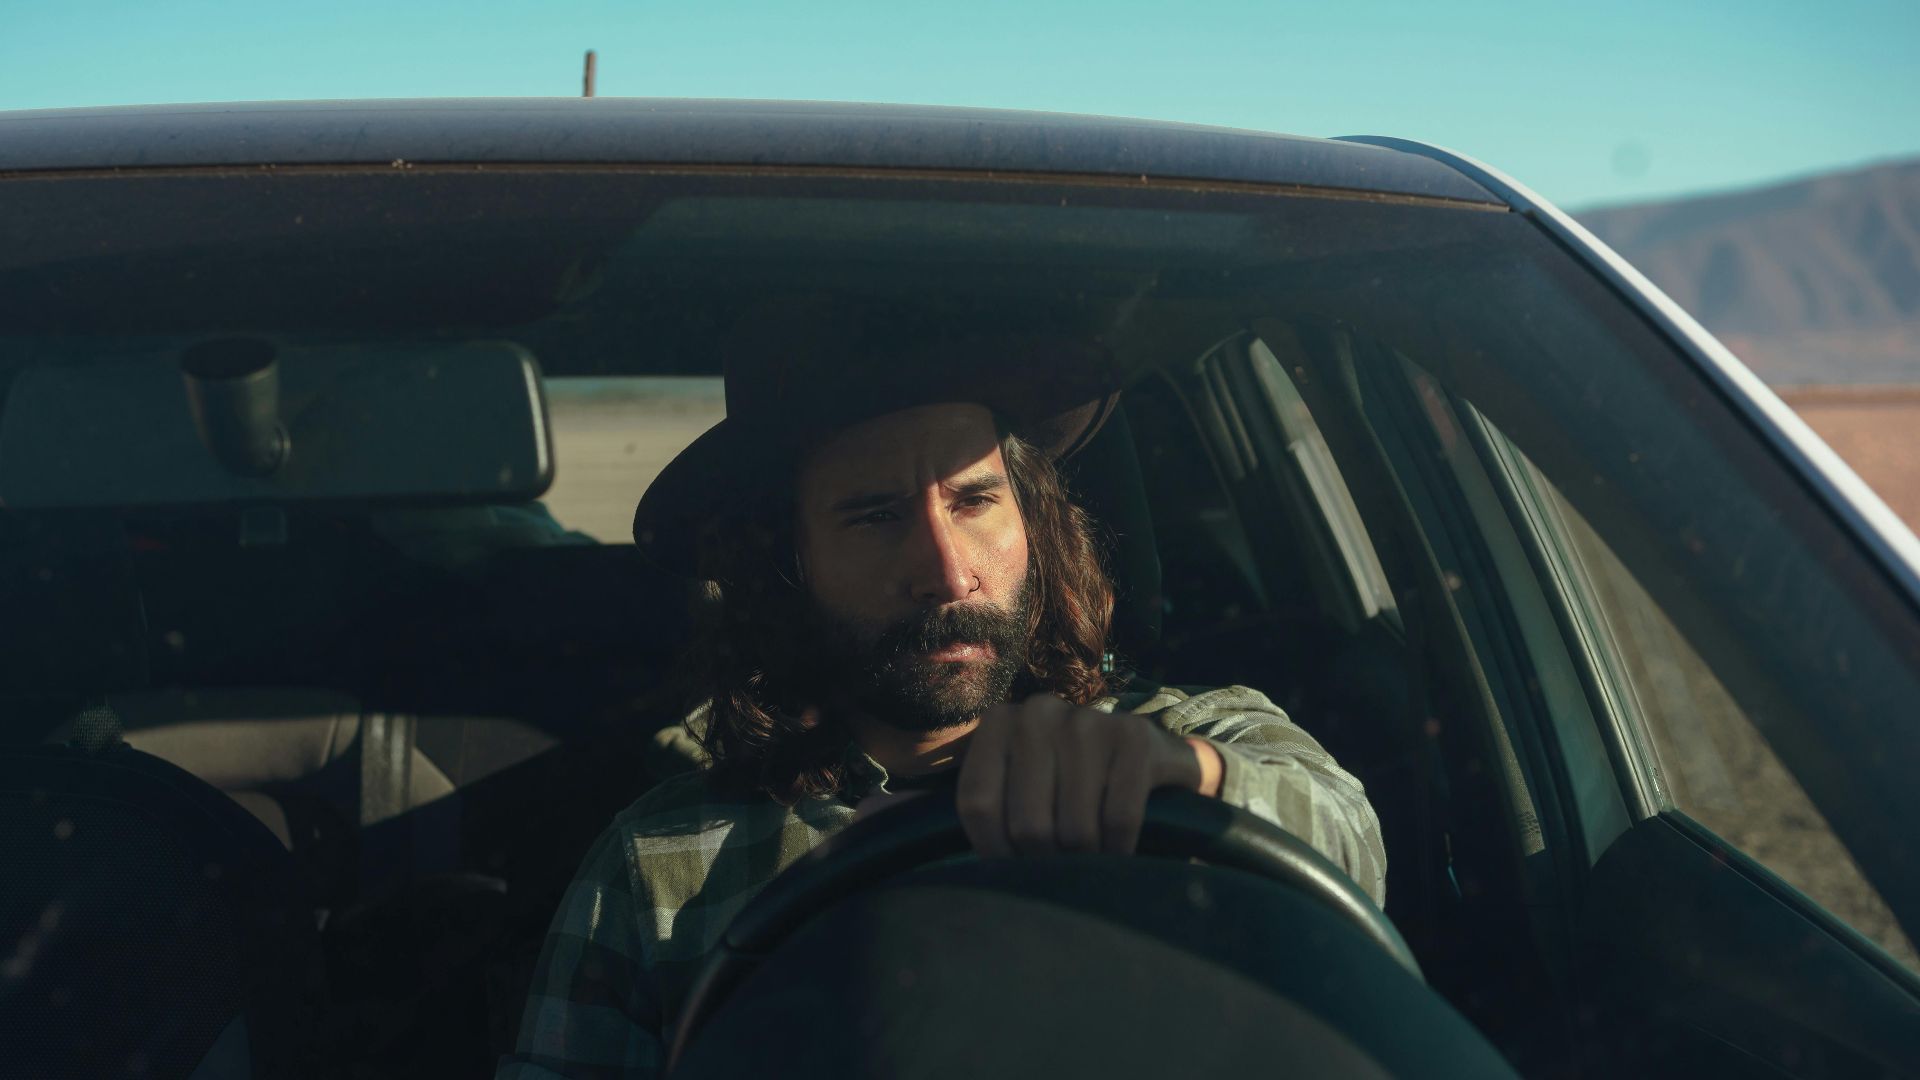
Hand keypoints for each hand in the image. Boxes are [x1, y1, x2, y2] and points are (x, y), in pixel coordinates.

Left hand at [956, 694, 1224, 856]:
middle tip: (1062, 865)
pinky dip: (1120, 849)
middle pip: (1027, 824)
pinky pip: (1119, 819)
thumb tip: (907, 835)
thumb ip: (977, 812)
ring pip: (1074, 828)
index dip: (994, 851)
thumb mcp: (1016, 792)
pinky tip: (1121, 850)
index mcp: (998, 722)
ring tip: (1091, 858)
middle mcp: (1039, 711)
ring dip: (1086, 860)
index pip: (977, 804)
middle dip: (1046, 861)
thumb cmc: (1069, 792)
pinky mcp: (1136, 737)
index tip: (1014, 868)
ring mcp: (1089, 719)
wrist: (1152, 767)